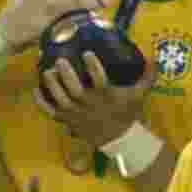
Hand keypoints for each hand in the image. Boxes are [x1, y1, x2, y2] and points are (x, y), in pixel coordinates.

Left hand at [34, 52, 156, 146]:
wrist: (118, 139)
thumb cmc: (126, 112)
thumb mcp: (138, 94)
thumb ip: (147, 76)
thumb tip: (156, 57)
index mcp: (106, 95)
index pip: (99, 80)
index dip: (93, 66)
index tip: (87, 53)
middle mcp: (89, 104)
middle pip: (75, 90)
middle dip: (67, 75)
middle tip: (60, 61)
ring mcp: (76, 113)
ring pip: (61, 99)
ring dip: (53, 86)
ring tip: (47, 72)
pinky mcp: (67, 119)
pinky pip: (51, 112)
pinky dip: (42, 102)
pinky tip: (35, 90)